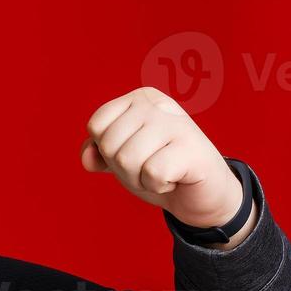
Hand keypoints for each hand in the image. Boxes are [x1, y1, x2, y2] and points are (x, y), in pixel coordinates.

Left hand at [80, 87, 253, 246]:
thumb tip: (87, 157)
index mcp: (140, 98)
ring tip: (163, 172)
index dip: (108, 151)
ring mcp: (177, 123)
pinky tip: (176, 178)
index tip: (137, 153)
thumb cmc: (161, 168)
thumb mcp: (123, 158)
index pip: (97, 125)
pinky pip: (151, 173)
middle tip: (151, 166)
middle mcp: (158, 104)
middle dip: (124, 168)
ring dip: (141, 179)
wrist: (203, 192)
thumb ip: (99, 153)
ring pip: (126, 160)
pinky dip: (159, 186)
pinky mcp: (191, 148)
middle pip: (109, 145)